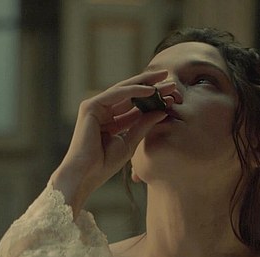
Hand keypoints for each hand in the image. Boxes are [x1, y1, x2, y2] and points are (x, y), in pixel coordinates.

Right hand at [50, 69, 175, 214]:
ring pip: (125, 90)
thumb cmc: (105, 163)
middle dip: (151, 86)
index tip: (172, 95)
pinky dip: (134, 90)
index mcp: (110, 120)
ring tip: (165, 78)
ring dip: (146, 84)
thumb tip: (162, 111)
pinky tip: (151, 89)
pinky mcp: (91, 106)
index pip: (135, 105)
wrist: (87, 174)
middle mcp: (102, 111)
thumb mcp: (131, 141)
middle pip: (131, 94)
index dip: (153, 100)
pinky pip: (117, 93)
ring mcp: (95, 107)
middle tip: (171, 79)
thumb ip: (144, 125)